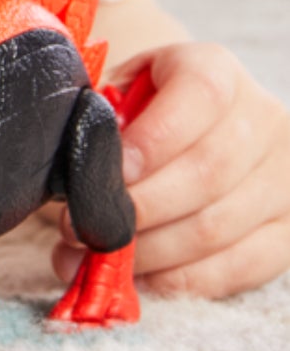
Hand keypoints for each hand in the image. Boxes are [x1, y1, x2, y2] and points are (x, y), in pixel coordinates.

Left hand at [54, 44, 289, 298]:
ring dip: (146, 253)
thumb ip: (100, 118)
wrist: (179, 129)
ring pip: (217, 228)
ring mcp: (284, 178)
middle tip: (81, 229)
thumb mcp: (114, 94)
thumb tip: (83, 164)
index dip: (154, 139)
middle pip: (208, 173)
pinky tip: (134, 279)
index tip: (112, 172)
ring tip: (91, 258)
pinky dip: (177, 280)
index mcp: (215, 70)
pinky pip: (236, 268)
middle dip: (137, 210)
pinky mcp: (287, 231)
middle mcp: (262, 119)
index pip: (200, 96)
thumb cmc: (132, 113)